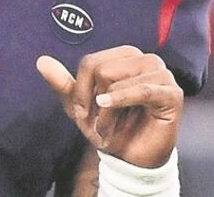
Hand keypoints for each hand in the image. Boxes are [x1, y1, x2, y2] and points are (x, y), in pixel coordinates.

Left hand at [36, 46, 182, 167]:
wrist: (130, 157)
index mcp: (126, 56)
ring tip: (111, 125)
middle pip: (102, 69)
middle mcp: (146, 59)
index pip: (91, 62)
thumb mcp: (80, 105)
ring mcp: (162, 74)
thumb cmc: (109, 125)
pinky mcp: (172, 93)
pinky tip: (108, 107)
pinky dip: (122, 100)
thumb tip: (41, 60)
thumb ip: (63, 83)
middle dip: (94, 100)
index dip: (81, 90)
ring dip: (107, 111)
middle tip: (100, 120)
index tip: (84, 111)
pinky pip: (143, 90)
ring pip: (117, 81)